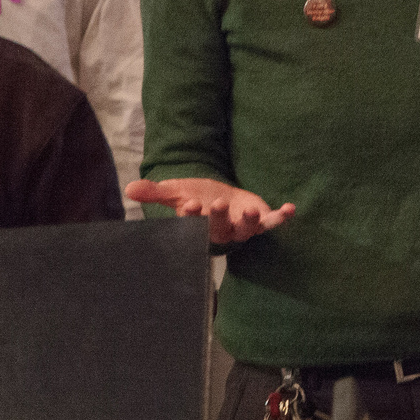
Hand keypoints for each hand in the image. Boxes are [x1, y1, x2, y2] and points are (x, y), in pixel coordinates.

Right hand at [124, 176, 293, 244]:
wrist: (218, 197)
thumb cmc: (195, 198)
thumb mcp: (174, 192)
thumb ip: (154, 193)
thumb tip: (129, 189)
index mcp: (198, 225)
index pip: (193, 224)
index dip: (191, 217)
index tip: (189, 206)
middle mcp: (221, 230)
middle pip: (219, 228)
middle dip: (218, 217)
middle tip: (215, 203)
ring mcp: (241, 226)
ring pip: (246, 230)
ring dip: (249, 222)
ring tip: (250, 212)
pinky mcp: (259, 219)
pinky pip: (271, 222)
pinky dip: (280, 218)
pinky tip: (290, 209)